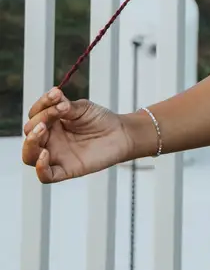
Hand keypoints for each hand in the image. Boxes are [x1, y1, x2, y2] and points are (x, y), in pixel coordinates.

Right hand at [22, 88, 136, 183]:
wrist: (121, 133)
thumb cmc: (100, 120)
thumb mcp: (83, 108)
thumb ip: (66, 106)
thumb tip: (54, 97)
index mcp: (51, 123)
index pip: (35, 115)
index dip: (42, 104)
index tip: (57, 94)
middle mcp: (49, 140)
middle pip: (29, 134)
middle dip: (37, 121)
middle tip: (54, 113)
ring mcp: (56, 155)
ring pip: (29, 156)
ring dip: (31, 143)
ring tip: (42, 129)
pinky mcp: (65, 170)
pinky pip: (45, 176)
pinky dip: (40, 168)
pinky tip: (45, 154)